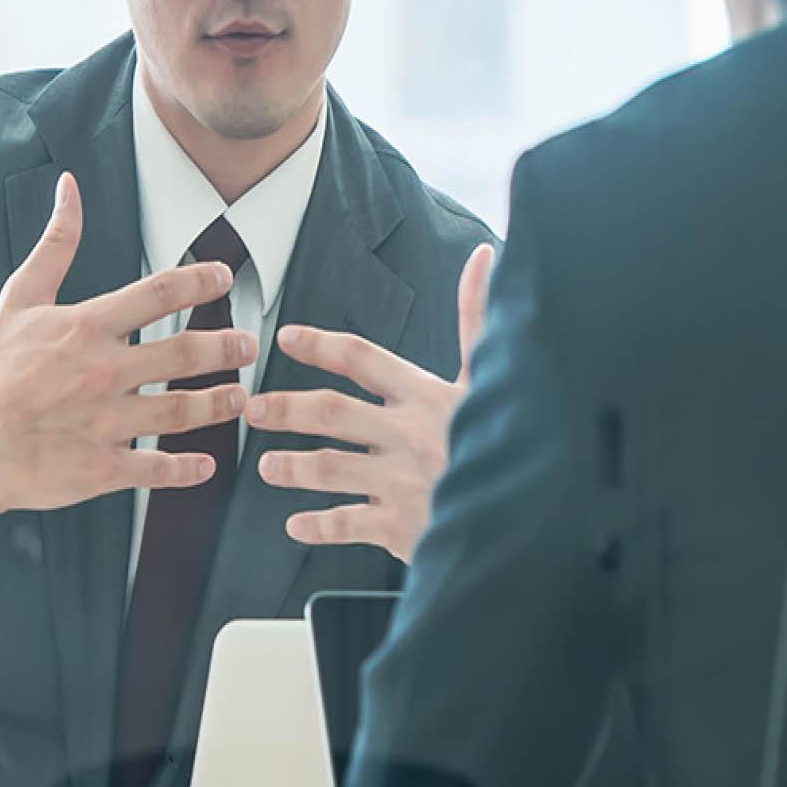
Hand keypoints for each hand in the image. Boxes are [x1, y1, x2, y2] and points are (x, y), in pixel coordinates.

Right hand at [0, 173, 257, 522]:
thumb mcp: (19, 299)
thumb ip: (56, 245)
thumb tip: (70, 189)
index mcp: (85, 328)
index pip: (156, 294)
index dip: (199, 281)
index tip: (225, 277)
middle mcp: (101, 372)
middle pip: (182, 353)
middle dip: (226, 346)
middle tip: (250, 344)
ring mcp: (104, 422)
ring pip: (179, 411)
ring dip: (218, 404)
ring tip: (240, 398)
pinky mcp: (102, 467)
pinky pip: (156, 469)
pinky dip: (187, 470)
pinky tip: (208, 465)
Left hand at [248, 242, 495, 563]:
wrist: (533, 516)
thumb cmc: (510, 442)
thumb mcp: (491, 381)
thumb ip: (476, 321)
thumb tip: (484, 259)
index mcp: (427, 394)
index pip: (363, 358)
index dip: (320, 344)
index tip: (287, 337)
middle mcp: (410, 434)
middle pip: (332, 411)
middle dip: (286, 408)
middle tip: (253, 408)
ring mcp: (404, 482)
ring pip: (330, 468)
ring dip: (292, 467)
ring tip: (267, 466)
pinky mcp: (403, 527)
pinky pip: (347, 524)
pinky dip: (317, 527)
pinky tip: (295, 526)